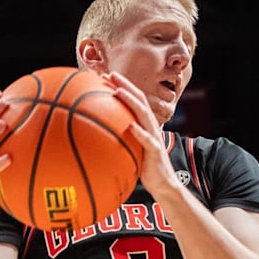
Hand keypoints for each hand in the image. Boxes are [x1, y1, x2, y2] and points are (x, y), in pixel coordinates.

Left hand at [104, 72, 181, 198]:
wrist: (163, 185)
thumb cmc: (144, 168)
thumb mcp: (130, 151)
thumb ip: (118, 140)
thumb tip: (95, 136)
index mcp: (144, 125)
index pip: (134, 100)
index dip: (121, 86)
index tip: (105, 76)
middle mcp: (150, 127)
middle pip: (139, 100)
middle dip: (125, 85)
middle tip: (110, 74)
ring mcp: (154, 138)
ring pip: (144, 115)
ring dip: (131, 101)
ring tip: (118, 91)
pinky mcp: (156, 152)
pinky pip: (148, 141)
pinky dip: (140, 132)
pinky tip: (130, 126)